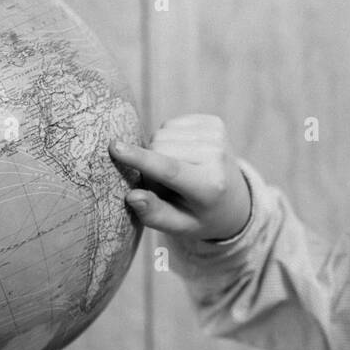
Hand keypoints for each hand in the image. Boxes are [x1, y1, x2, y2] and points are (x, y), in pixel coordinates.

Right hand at [108, 114, 251, 241]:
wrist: (234, 201)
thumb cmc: (199, 216)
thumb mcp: (179, 226)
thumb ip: (154, 214)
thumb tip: (132, 196)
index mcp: (210, 187)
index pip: (170, 169)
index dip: (141, 159)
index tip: (115, 148)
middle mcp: (218, 157)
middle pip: (159, 148)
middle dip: (152, 166)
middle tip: (168, 186)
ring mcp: (218, 136)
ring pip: (162, 134)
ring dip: (160, 152)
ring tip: (179, 172)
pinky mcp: (214, 122)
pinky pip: (171, 124)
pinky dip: (170, 140)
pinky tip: (185, 155)